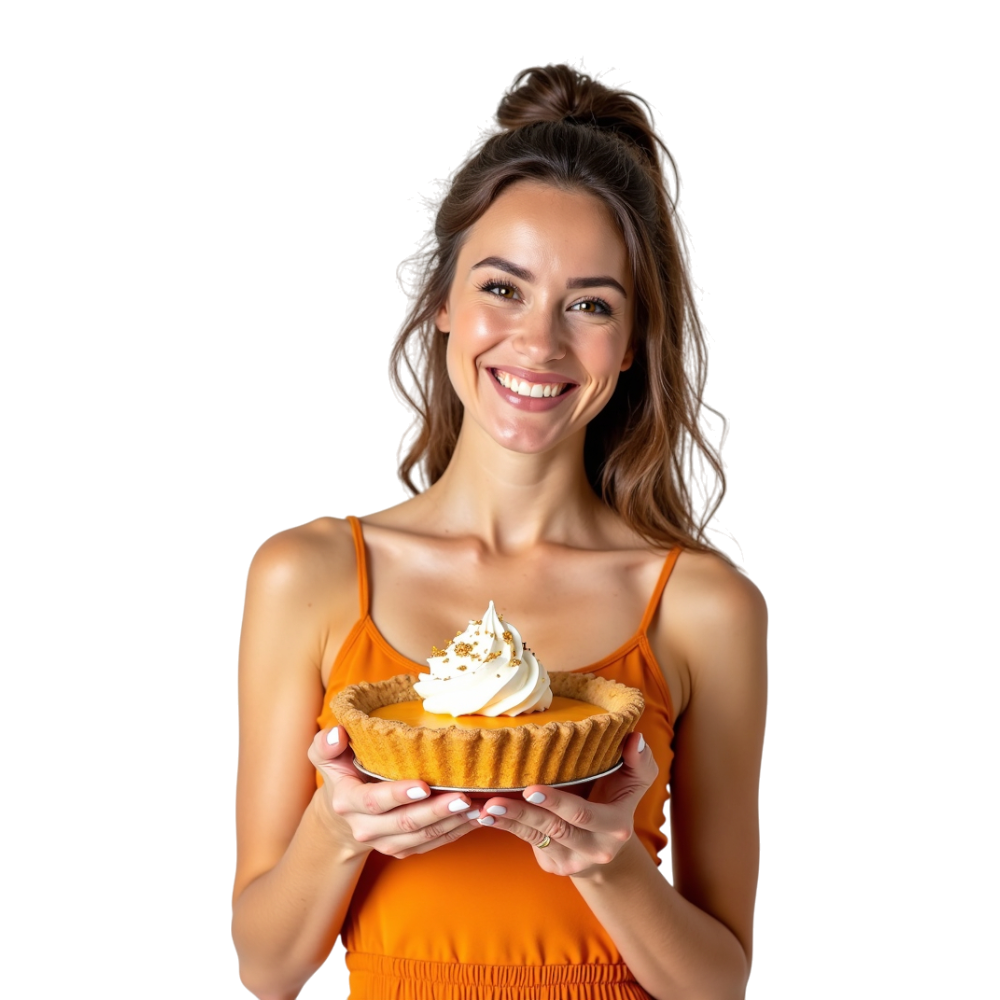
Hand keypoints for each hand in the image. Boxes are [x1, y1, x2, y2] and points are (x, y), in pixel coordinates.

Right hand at [308, 727, 478, 859]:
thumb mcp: (327, 755)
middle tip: (465, 797)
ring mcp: (385, 842)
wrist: (343, 813)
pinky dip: (455, 832)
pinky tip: (476, 818)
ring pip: (422, 837)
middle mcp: (365, 828)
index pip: (373, 801)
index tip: (425, 785)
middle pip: (405, 823)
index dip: (399, 794)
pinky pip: (431, 845)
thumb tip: (338, 733)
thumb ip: (326, 744)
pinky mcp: (403, 849)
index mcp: (348, 802)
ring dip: (452, 824)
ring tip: (478, 807)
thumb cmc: (342, 772)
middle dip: (436, 811)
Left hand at [468, 732, 656, 876]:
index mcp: (615, 826)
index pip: (582, 815)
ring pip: (536, 836)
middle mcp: (595, 848)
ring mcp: (573, 860)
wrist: (608, 845)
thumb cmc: (614, 800)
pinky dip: (506, 826)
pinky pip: (527, 842)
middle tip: (495, 799)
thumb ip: (639, 761)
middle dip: (523, 813)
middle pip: (554, 828)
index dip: (556, 802)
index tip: (531, 787)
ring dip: (508, 820)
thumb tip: (634, 737)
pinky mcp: (554, 865)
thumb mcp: (632, 782)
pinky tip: (486, 814)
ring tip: (484, 807)